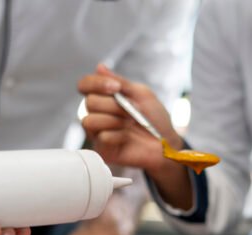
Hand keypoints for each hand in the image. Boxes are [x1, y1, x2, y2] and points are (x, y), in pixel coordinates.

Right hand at [78, 64, 182, 178]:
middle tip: (132, 111)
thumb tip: (100, 67)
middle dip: (114, 105)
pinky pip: (102, 137)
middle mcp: (98, 114)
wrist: (166, 144)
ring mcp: (98, 132)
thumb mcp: (141, 94)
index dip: (96, 83)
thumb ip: (121, 83)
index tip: (116, 87)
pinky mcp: (102, 149)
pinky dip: (118, 136)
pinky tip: (127, 138)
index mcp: (105, 98)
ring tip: (129, 124)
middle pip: (89, 102)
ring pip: (90, 121)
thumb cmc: (155, 120)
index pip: (85, 85)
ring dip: (114, 120)